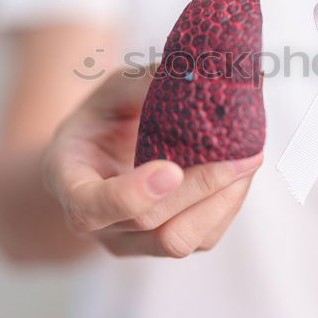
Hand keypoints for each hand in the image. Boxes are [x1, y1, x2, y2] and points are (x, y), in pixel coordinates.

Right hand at [42, 69, 261, 257]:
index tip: (171, 169)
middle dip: (200, 188)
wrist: (103, 154)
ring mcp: (132, 242)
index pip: (91, 207)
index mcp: (69, 182)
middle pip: (149, 224)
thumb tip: (194, 74)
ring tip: (249, 160)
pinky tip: (241, 172)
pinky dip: (228, 205)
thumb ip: (142, 86)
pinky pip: (202, 238)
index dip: (132, 194)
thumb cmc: (106, 118)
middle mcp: (98, 224)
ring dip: (222, 201)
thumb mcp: (113, 91)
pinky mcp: (166, 243)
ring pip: (181, 240)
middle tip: (241, 155)